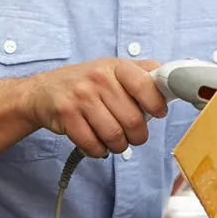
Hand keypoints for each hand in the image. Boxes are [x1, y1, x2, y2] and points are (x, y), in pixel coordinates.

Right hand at [21, 58, 168, 157]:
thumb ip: (142, 74)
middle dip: (138, 135)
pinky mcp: (67, 117)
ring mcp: (81, 98)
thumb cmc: (85, 83)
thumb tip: (174, 80)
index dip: (157, 104)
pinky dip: (98, 151)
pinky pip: (94, 146)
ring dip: (119, 146)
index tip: (158, 113)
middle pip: (134, 120)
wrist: (42, 92)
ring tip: (114, 139)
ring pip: (115, 137)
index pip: (146, 85)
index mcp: (115, 66)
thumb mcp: (113, 69)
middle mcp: (98, 79)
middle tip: (133, 134)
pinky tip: (96, 141)